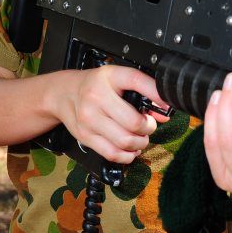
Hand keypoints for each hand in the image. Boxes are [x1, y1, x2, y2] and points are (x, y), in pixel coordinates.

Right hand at [52, 65, 171, 164]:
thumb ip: (142, 93)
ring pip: (125, 141)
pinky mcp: (84, 136)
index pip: (135, 80)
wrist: (64, 93)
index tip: (167, 105)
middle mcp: (97, 96)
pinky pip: (112, 153)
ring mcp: (89, 118)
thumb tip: (163, 114)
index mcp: (109, 76)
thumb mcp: (117, 79)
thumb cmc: (95, 86)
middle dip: (148, 127)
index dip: (156, 93)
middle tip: (148, 125)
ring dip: (140, 143)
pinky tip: (129, 149)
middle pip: (133, 122)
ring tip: (140, 137)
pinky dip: (127, 155)